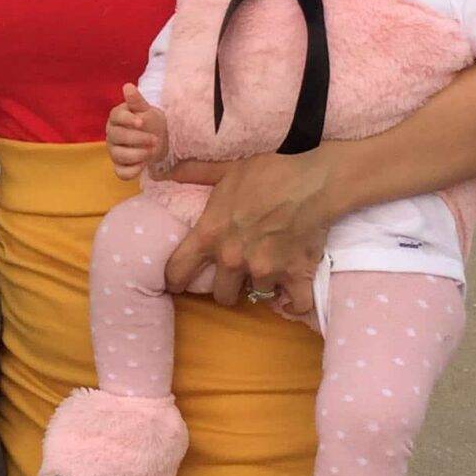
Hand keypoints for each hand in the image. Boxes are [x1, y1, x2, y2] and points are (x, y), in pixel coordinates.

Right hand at [105, 85, 168, 178]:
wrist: (157, 137)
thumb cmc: (149, 121)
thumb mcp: (146, 109)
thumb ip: (136, 100)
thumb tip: (128, 86)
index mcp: (116, 117)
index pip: (116, 117)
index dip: (128, 120)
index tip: (142, 122)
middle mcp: (112, 134)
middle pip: (117, 137)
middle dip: (138, 139)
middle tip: (155, 139)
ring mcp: (114, 151)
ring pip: (119, 156)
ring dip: (138, 155)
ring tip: (152, 151)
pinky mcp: (120, 166)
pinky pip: (121, 172)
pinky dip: (132, 172)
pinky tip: (144, 165)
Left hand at [162, 147, 336, 315]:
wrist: (313, 181)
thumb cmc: (267, 173)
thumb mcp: (226, 169)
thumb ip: (195, 174)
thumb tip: (163, 171)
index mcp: (211, 235)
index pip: (178, 271)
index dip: (176, 280)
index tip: (179, 283)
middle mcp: (233, 259)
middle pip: (221, 295)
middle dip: (228, 286)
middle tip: (236, 274)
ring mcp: (265, 271)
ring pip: (257, 296)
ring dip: (262, 286)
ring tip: (268, 270)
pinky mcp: (295, 276)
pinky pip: (295, 305)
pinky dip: (294, 304)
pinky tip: (290, 296)